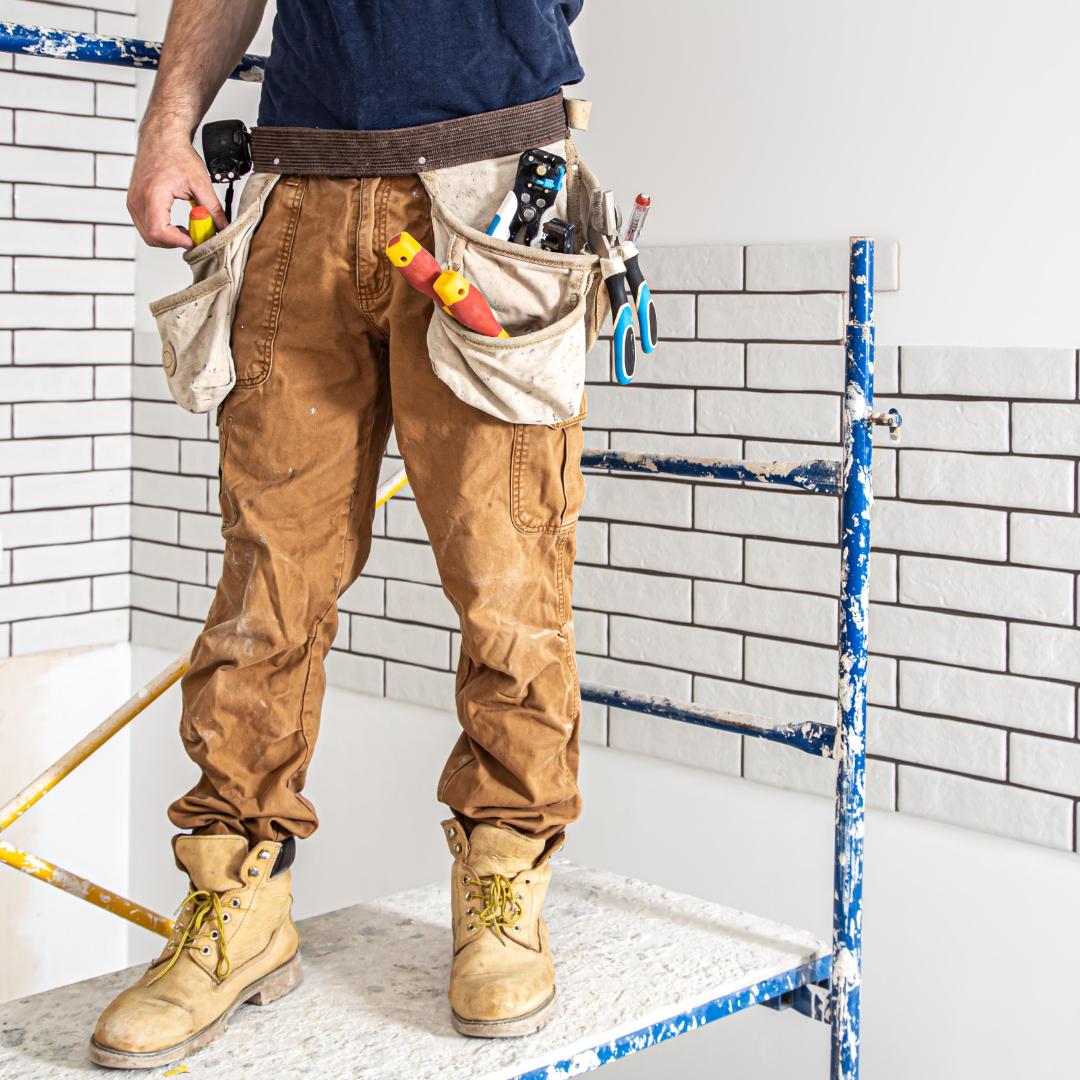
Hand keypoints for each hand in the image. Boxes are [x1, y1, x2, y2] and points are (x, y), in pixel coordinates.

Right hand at [127, 128, 227, 248]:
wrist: (162, 138)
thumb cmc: (176, 154)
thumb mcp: (200, 182)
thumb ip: (213, 209)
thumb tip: (223, 228)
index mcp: (153, 194)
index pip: (159, 231)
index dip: (178, 240)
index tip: (194, 240)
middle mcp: (138, 200)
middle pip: (153, 238)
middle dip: (176, 242)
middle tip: (194, 236)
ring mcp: (134, 202)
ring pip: (149, 235)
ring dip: (170, 238)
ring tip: (187, 229)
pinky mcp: (135, 203)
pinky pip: (146, 227)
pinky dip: (163, 231)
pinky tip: (177, 225)